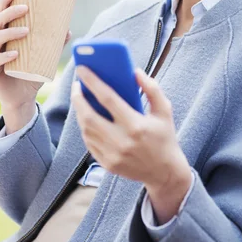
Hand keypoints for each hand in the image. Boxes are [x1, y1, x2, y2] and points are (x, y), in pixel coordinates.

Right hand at [0, 0, 71, 112]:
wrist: (22, 97)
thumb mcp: (45, 56)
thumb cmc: (32, 71)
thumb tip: (68, 29)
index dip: (5, 1)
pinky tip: (15, 53)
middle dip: (10, 12)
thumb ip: (55, 43)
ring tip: (26, 30)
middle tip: (25, 8)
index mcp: (8, 34)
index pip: (3, 13)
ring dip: (10, 32)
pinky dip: (4, 56)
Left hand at [70, 65, 190, 192]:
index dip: (92, 82)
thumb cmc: (164, 137)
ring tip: (80, 98)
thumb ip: (152, 89)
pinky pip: (89, 143)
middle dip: (78, 98)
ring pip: (86, 130)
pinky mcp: (107, 164)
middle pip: (89, 116)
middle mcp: (121, 141)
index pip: (108, 98)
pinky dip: (85, 128)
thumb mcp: (164, 110)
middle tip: (76, 84)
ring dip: (79, 112)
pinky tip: (86, 117)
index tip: (82, 69)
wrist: (165, 172)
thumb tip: (135, 71)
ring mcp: (112, 155)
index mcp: (135, 125)